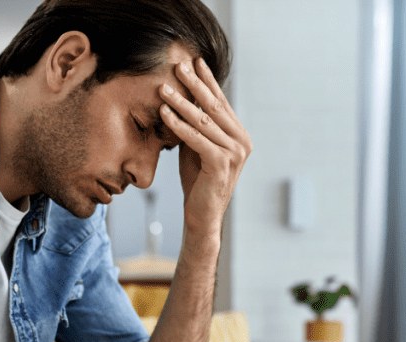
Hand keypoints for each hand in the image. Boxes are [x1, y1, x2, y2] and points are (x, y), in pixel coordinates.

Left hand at [159, 57, 251, 235]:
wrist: (202, 215)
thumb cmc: (198, 181)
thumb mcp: (197, 146)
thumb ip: (196, 126)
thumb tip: (182, 99)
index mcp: (239, 135)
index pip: (220, 102)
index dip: (207, 81)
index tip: (195, 61)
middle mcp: (241, 141)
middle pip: (214, 106)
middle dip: (194, 84)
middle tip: (179, 65)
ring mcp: (234, 153)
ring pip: (203, 121)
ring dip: (180, 102)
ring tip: (163, 87)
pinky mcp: (221, 164)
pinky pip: (196, 138)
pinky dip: (178, 125)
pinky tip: (164, 113)